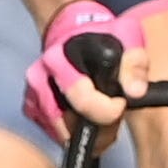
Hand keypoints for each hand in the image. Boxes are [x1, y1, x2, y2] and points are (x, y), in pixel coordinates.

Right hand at [22, 0, 145, 137]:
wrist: (72, 32)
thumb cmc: (101, 35)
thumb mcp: (126, 37)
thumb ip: (134, 62)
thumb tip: (135, 92)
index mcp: (58, 60)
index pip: (82, 101)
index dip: (108, 110)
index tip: (121, 102)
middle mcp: (39, 80)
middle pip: (71, 126)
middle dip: (99, 128)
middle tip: (114, 114)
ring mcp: (32, 97)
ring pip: (64, 134)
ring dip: (88, 132)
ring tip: (103, 114)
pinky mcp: (32, 110)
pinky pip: (56, 134)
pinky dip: (75, 131)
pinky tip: (87, 116)